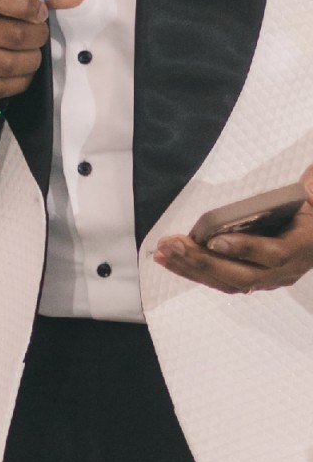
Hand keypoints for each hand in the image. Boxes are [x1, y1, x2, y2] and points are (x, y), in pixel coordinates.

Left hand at [154, 167, 312, 294]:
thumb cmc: (305, 209)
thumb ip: (299, 189)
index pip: (274, 254)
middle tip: (172, 245)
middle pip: (241, 276)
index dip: (245, 249)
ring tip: (163, 253)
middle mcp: (285, 271)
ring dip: (190, 268)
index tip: (215, 239)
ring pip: (226, 283)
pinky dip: (192, 271)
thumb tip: (296, 178)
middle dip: (202, 261)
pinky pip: (219, 282)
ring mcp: (268, 281)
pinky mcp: (251, 284)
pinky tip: (170, 260)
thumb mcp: (307, 197)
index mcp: (303, 246)